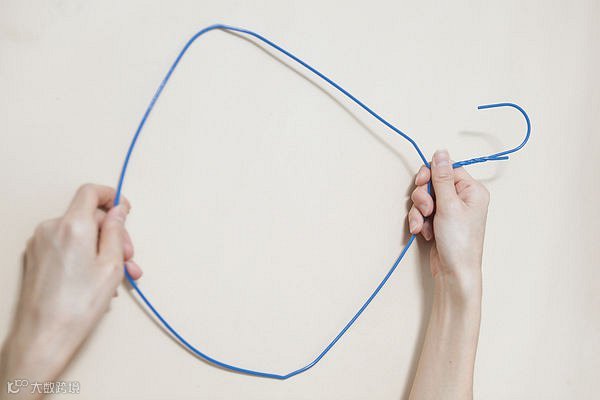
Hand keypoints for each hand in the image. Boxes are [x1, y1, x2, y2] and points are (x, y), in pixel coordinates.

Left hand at [1, 184, 141, 395]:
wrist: (44, 336)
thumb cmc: (77, 306)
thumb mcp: (111, 265)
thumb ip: (116, 231)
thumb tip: (117, 212)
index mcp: (72, 225)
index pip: (91, 192)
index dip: (111, 196)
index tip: (123, 208)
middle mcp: (51, 229)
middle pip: (88, 216)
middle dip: (113, 234)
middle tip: (128, 258)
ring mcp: (39, 243)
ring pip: (78, 234)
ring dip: (101, 249)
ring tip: (117, 276)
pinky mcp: (35, 258)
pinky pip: (65, 246)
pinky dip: (84, 256)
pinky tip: (96, 280)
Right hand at [408, 150, 489, 291]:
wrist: (454, 272)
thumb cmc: (459, 242)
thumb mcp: (448, 205)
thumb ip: (442, 177)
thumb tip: (440, 153)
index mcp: (472, 190)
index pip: (447, 169)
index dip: (431, 175)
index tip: (421, 183)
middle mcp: (463, 199)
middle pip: (433, 183)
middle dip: (423, 197)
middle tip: (426, 209)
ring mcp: (450, 211)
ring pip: (425, 198)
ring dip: (419, 211)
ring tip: (424, 225)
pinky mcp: (439, 222)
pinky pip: (423, 212)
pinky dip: (420, 221)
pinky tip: (424, 232)